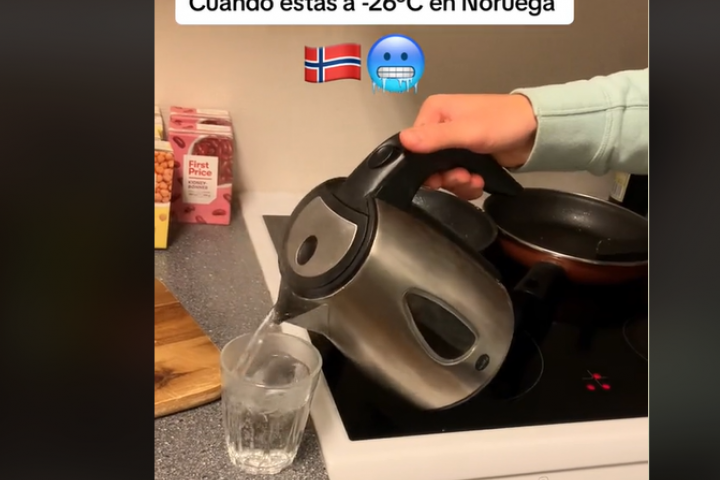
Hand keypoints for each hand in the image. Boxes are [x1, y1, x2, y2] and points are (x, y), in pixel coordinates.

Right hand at [399, 94, 537, 199]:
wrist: (536, 131)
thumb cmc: (504, 123)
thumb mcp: (468, 131)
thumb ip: (436, 138)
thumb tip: (402, 140)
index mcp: (434, 112)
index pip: (414, 145)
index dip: (423, 165)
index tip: (440, 177)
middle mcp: (440, 127)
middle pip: (428, 164)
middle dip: (446, 177)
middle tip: (463, 178)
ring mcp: (453, 144)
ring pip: (443, 174)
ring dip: (458, 183)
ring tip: (475, 180)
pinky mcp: (467, 158)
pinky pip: (456, 177)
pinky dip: (466, 184)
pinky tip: (479, 182)